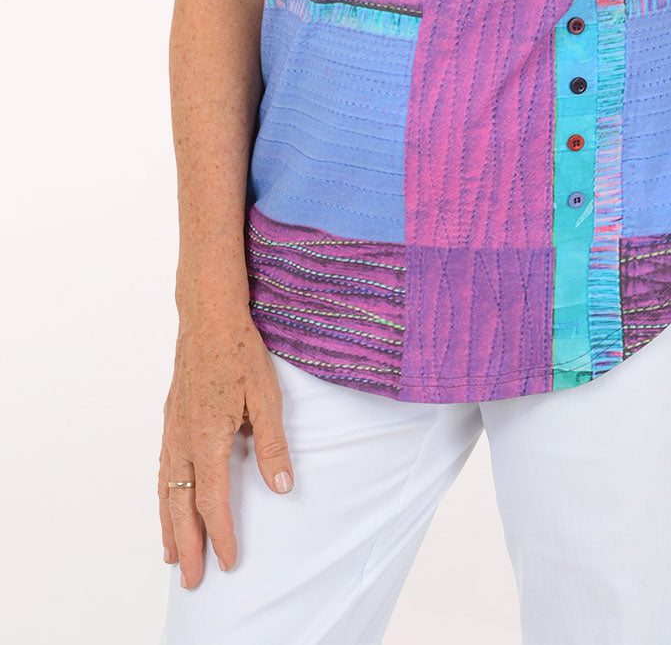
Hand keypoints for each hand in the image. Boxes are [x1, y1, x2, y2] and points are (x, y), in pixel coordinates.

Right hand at [157, 316, 294, 587]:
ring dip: (169, 525)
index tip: (229, 562)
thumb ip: (273, 444)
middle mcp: (182, 439)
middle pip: (181, 506)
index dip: (221, 535)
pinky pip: (163, 468)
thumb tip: (281, 487)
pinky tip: (167, 502)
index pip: (212, 501)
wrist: (208, 316)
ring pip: (166, 490)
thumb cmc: (240, 351)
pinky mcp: (170, 417)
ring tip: (172, 555)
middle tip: (190, 581)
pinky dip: (163, 495)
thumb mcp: (266, 396)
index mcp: (207, 438)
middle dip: (188, 545)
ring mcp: (172, 428)